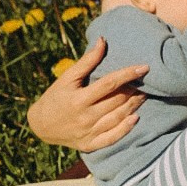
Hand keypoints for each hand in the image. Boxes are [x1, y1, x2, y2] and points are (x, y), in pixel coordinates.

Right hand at [27, 38, 146, 150]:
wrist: (41, 125)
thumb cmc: (55, 97)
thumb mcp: (67, 78)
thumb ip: (86, 61)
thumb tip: (102, 41)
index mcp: (78, 99)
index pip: (109, 84)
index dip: (127, 74)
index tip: (144, 67)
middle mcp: (84, 117)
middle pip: (116, 101)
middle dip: (134, 90)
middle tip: (146, 82)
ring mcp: (88, 132)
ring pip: (117, 118)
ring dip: (133, 106)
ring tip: (144, 95)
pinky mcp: (90, 144)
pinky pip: (112, 138)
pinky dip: (125, 129)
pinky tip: (135, 118)